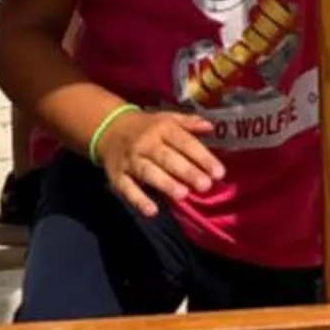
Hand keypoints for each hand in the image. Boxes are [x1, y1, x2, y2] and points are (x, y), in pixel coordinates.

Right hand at [99, 107, 222, 221]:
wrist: (109, 128)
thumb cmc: (148, 127)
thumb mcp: (168, 119)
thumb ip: (189, 123)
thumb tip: (211, 127)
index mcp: (162, 128)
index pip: (184, 142)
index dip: (202, 157)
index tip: (219, 172)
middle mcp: (145, 143)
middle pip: (167, 158)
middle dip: (186, 172)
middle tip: (205, 186)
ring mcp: (130, 160)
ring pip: (148, 172)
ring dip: (165, 183)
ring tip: (183, 194)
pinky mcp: (117, 176)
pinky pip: (127, 189)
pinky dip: (138, 200)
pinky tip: (152, 211)